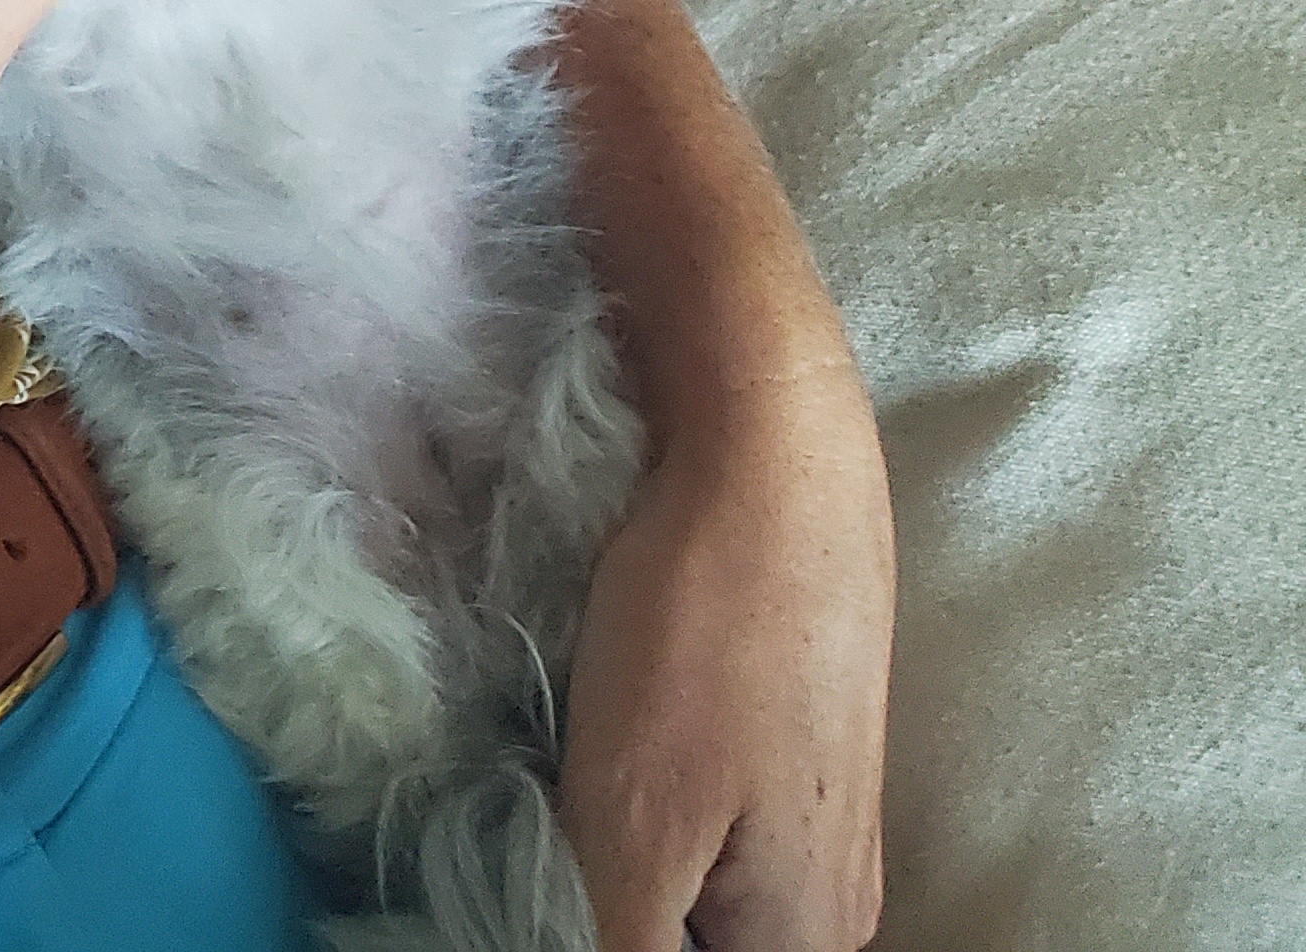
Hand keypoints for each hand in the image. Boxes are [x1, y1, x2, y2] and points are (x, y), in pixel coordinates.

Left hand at [558, 363, 893, 951]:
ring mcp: (811, 817)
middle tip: (531, 819)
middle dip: (591, 892)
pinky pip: (697, 815)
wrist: (767, 457)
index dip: (585, 931)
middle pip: (684, 935)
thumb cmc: (708, 633)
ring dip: (604, 845)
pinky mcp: (781, 746)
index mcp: (806, 935)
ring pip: (686, 881)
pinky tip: (589, 735)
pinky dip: (629, 790)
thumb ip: (620, 940)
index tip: (534, 865)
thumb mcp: (640, 824)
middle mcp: (829, 896)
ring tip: (552, 776)